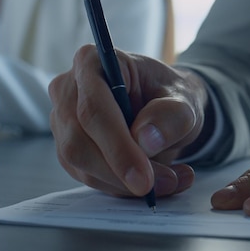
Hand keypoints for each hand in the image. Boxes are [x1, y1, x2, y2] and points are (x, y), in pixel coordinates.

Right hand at [49, 45, 207, 197]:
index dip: (117, 147)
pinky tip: (159, 183)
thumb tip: (144, 140)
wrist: (168, 109)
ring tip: (173, 179)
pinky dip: (125, 188)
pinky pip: (91, 178)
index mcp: (92, 62)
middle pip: (80, 143)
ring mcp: (64, 122)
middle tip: (166, 184)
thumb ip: (170, 115)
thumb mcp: (185, 100)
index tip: (144, 177)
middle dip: (122, 172)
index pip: (94, 109)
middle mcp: (68, 90)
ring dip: (128, 184)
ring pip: (83, 166)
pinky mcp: (70, 151)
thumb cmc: (172, 97)